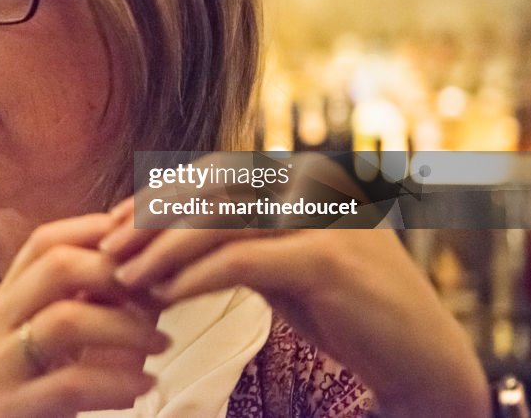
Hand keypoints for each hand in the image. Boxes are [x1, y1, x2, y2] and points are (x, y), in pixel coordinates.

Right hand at [0, 213, 169, 417]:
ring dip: (126, 327)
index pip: (45, 241)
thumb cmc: (34, 398)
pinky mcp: (6, 410)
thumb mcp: (58, 343)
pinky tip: (144, 386)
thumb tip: (152, 272)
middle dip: (117, 273)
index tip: (145, 243)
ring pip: (63, 320)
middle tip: (161, 293)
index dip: (98, 231)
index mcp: (6, 301)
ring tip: (163, 343)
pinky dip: (115, 382)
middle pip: (54, 266)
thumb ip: (93, 306)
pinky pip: (68, 384)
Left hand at [99, 197, 490, 417]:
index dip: (160, 195)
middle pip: (211, 188)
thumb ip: (238, 242)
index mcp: (302, 178)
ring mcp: (324, 220)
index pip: (214, 172)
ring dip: (164, 249)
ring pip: (221, 220)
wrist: (423, 358)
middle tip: (107, 247)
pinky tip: (164, 295)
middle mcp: (313, 186)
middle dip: (152, 217)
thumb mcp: (283, 266)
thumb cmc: (346, 311)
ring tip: (125, 275)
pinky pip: (244, 262)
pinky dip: (196, 277)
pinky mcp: (329, 261)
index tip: (115, 223)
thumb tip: (164, 242)